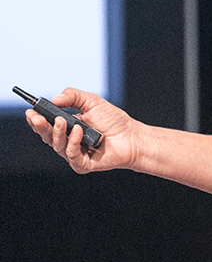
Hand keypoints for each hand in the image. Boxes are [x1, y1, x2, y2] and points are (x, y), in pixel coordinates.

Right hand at [25, 88, 140, 173]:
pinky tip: (78, 131)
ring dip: (58, 132)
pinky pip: (71, 154)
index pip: (46, 125)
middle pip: (47, 136)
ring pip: (57, 145)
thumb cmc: (113, 121)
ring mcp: (74, 154)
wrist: (132, 137)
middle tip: (36, 117)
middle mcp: (68, 141)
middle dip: (40, 126)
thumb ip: (73, 96)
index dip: (36, 119)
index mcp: (67, 128)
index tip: (30, 111)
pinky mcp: (82, 164)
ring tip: (63, 121)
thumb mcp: (92, 102)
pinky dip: (73, 141)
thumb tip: (54, 99)